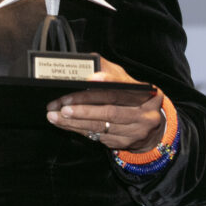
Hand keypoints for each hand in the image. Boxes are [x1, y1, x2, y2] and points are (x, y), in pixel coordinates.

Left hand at [45, 57, 164, 151]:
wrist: (150, 126)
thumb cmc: (132, 97)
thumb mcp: (126, 80)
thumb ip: (109, 70)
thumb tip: (87, 62)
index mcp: (146, 94)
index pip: (124, 88)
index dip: (108, 82)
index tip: (90, 78)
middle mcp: (144, 114)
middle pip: (110, 110)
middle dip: (82, 108)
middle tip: (62, 105)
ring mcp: (135, 132)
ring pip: (100, 126)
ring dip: (74, 121)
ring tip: (55, 115)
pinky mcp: (124, 143)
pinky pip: (96, 136)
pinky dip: (77, 129)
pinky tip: (64, 123)